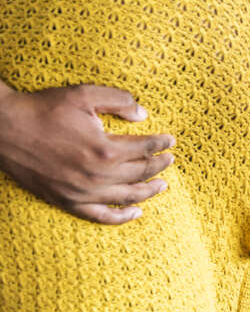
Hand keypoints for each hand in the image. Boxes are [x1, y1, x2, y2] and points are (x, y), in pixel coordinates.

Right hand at [0, 83, 173, 223]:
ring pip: (126, 196)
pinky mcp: (66, 201)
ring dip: (148, 191)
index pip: (145, 148)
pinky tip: (135, 212)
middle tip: (171, 160)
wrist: (4, 129)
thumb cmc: (45, 109)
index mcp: (104, 149)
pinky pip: (100, 216)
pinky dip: (121, 216)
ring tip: (162, 185)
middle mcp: (96, 176)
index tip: (170, 140)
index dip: (161, 144)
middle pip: (140, 173)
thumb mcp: (85, 94)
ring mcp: (81, 192)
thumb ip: (119, 101)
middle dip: (159, 166)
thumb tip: (143, 115)